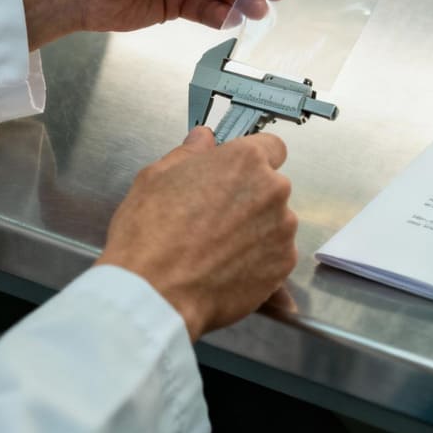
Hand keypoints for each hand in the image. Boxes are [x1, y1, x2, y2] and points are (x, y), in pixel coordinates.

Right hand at [96, 127, 297, 340]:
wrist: (155, 293)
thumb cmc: (150, 233)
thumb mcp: (156, 176)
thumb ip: (189, 153)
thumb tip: (203, 139)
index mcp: (245, 161)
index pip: (271, 147)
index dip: (252, 160)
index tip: (236, 173)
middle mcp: (272, 191)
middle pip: (271, 186)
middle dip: (250, 197)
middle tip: (215, 216)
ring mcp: (281, 230)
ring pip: (275, 222)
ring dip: (256, 229)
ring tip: (218, 247)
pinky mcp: (282, 266)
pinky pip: (275, 255)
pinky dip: (258, 259)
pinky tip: (227, 267)